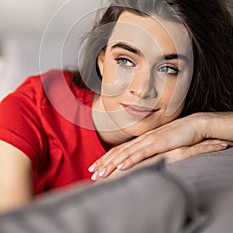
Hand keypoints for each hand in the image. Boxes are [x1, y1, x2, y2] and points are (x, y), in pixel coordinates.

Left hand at [94, 139, 228, 181]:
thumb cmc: (180, 135)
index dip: (106, 158)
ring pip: (126, 153)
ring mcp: (149, 140)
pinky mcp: (159, 143)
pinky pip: (142, 153)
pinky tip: (120, 167)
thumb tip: (144, 159)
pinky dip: (130, 160)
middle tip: (91, 174)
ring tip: (100, 174)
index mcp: (143, 140)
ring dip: (111, 164)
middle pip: (118, 152)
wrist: (195, 125)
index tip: (96, 167)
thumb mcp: (163, 145)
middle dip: (104, 163)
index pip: (120, 150)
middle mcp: (142, 139)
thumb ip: (153, 150)